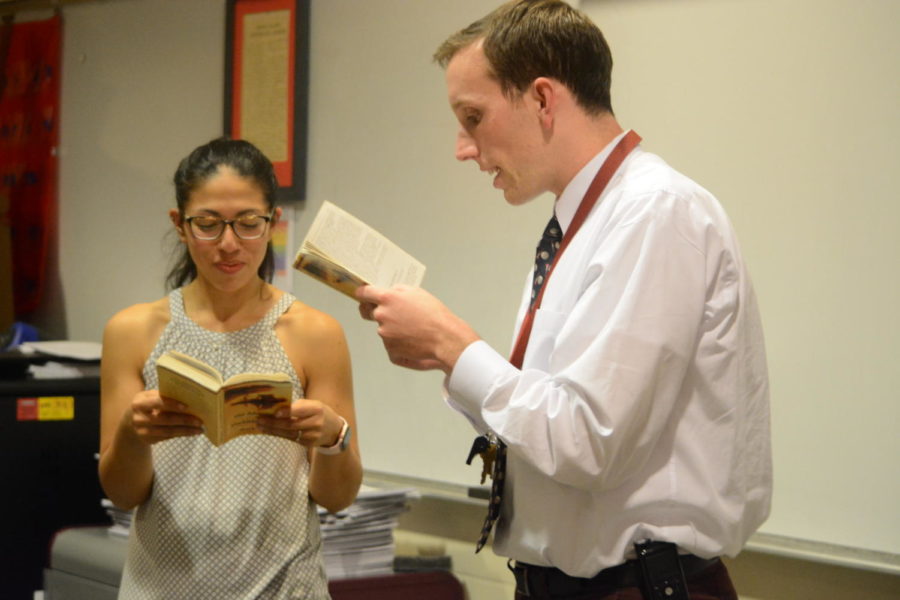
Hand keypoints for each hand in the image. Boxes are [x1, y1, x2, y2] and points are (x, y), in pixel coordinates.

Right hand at [130, 390, 202, 444]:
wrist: (130, 421)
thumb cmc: (146, 404)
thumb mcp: (149, 397)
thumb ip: (162, 396)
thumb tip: (186, 398)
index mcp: (139, 404)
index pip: (157, 402)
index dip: (172, 404)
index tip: (187, 406)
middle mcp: (139, 419)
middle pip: (165, 420)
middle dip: (184, 420)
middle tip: (200, 421)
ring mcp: (142, 431)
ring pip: (168, 431)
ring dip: (186, 431)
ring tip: (200, 429)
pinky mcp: (148, 440)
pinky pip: (167, 437)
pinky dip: (181, 434)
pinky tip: (192, 432)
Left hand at [258, 399, 342, 447]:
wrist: (334, 430)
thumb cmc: (320, 413)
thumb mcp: (313, 404)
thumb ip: (298, 405)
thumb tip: (278, 407)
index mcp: (317, 409)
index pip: (300, 411)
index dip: (287, 412)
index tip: (275, 412)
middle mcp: (316, 423)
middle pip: (292, 424)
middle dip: (274, 422)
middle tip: (260, 419)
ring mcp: (312, 435)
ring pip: (289, 433)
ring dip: (273, 430)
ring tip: (260, 425)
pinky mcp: (308, 443)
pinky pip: (290, 438)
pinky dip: (278, 434)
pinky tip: (269, 431)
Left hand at [356, 284, 478, 372]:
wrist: (445, 338)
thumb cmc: (434, 314)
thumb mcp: (416, 292)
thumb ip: (397, 291)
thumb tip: (388, 293)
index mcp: (387, 299)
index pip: (364, 293)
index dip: (362, 293)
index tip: (361, 294)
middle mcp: (381, 316)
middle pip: (369, 312)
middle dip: (375, 311)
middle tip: (389, 313)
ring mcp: (384, 334)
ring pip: (382, 329)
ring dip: (392, 328)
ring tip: (413, 328)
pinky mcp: (390, 349)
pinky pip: (390, 343)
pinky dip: (399, 342)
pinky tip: (413, 340)